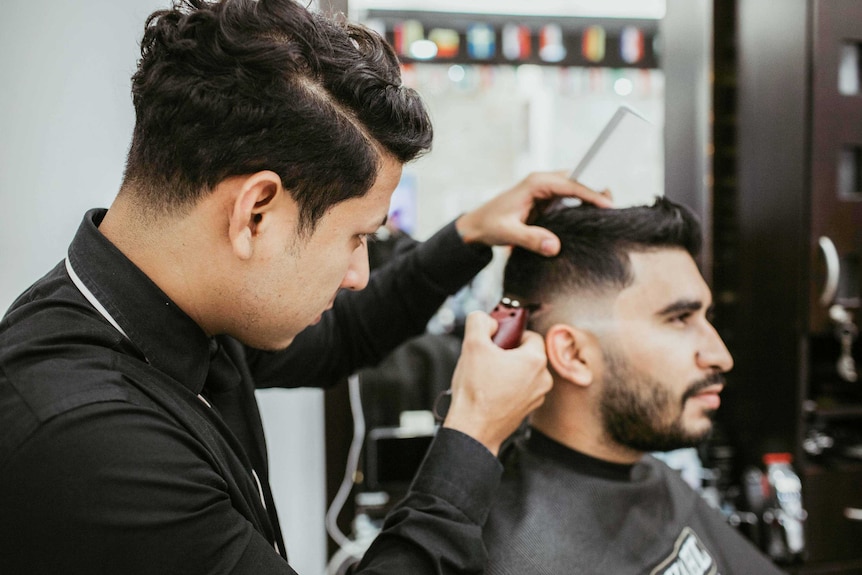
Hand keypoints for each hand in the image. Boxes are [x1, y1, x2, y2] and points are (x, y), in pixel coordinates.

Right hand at [443, 311, 552, 455]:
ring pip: (524, 372)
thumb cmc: (476, 391)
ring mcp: (537, 396)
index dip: (510, 335)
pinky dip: (508, 387)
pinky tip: (490, 392)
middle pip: (527, 354)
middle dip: (508, 353)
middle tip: (488, 359)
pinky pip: (520, 389)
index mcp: (535, 360)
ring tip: (486, 377)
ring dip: (508, 370)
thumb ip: (480, 321)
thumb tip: (487, 320)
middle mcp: (543, 379)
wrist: (473, 430)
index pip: (529, 335)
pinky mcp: (527, 410)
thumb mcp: (472, 344)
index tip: (496, 342)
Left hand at [454, 171, 611, 255]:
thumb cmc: (490, 225)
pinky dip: (581, 206)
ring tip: (609, 213)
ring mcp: (545, 190)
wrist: (476, 226)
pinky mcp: (546, 200)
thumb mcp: (508, 233)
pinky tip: (592, 218)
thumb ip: (531, 239)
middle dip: (596, 192)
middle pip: (577, 182)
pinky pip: (569, 200)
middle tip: (615, 208)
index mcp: (536, 183)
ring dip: (590, 199)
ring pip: (575, 190)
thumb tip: (555, 246)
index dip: (591, 194)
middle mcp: (543, 182)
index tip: (608, 205)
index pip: (571, 185)